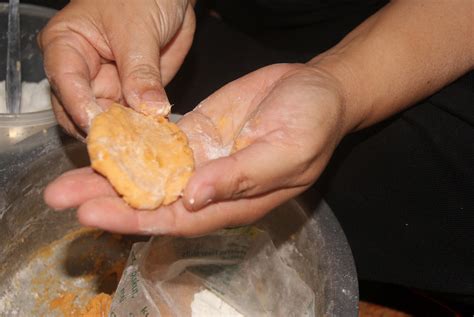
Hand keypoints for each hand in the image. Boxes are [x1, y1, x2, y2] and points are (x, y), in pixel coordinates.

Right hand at [39, 0, 194, 137]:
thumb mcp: (139, 31)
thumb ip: (141, 72)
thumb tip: (149, 109)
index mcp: (67, 45)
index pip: (66, 82)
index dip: (80, 108)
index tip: (98, 127)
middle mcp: (83, 71)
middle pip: (80, 110)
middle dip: (102, 128)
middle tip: (124, 143)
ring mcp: (108, 85)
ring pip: (108, 120)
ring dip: (125, 133)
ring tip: (142, 144)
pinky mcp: (132, 95)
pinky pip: (134, 119)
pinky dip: (143, 129)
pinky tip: (154, 137)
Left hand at [44, 63, 351, 235]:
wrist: (316, 88)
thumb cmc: (313, 122)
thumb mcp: (287, 151)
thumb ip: (243, 176)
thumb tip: (194, 197)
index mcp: (236, 200)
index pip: (181, 218)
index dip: (139, 219)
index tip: (97, 216)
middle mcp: (213, 185)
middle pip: (156, 200)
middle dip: (111, 202)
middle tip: (64, 198)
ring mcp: (203, 159)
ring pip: (151, 174)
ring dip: (112, 176)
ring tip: (70, 179)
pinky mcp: (197, 133)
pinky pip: (160, 142)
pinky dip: (133, 145)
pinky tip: (104, 145)